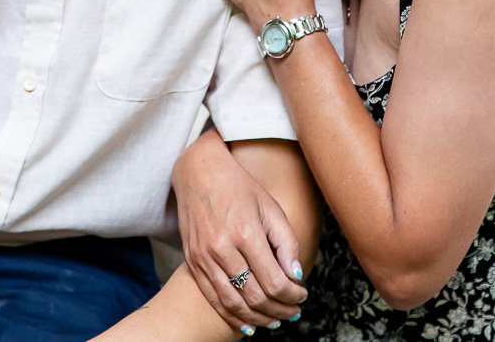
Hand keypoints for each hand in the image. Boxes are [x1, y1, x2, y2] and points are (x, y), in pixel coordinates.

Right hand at [173, 130, 307, 330]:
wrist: (198, 172)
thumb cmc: (238, 186)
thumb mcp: (269, 206)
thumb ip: (286, 241)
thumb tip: (295, 275)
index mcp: (245, 231)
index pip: (274, 281)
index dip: (292, 295)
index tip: (302, 295)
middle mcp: (222, 247)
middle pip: (255, 296)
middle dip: (280, 310)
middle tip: (294, 311)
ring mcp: (204, 256)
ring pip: (234, 303)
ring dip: (258, 318)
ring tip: (276, 320)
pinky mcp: (192, 261)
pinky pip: (213, 298)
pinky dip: (232, 315)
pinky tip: (248, 323)